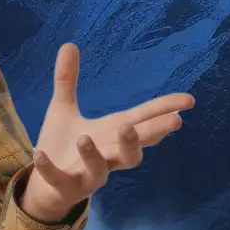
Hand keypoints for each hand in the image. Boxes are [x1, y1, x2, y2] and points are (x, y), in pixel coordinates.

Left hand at [19, 42, 192, 222]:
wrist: (46, 185)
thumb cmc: (65, 145)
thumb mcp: (64, 108)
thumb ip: (67, 80)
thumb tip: (69, 43)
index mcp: (111, 133)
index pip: (143, 120)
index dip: (166, 110)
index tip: (189, 100)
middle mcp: (106, 155)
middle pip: (134, 149)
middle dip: (148, 135)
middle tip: (172, 122)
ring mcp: (88, 174)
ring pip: (101, 169)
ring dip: (96, 155)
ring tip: (85, 138)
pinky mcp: (64, 185)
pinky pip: (58, 178)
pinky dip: (49, 167)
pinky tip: (39, 153)